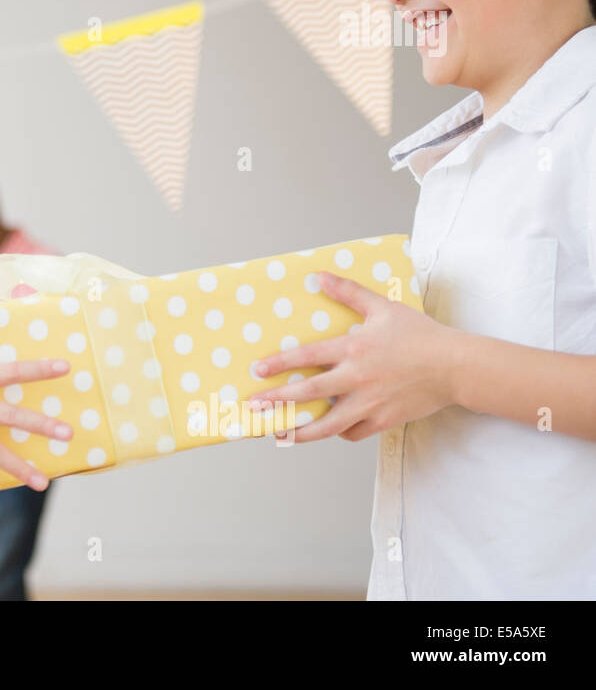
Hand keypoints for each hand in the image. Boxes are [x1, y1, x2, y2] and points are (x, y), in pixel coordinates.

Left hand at [245, 269, 457, 442]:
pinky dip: (338, 432)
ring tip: (280, 434)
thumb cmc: (420, 335)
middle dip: (277, 402)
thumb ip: (349, 292)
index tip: (257, 371)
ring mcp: (370, 403)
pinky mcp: (384, 420)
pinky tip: (328, 428)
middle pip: (308, 394)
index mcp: (353, 349)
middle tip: (254, 408)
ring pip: (327, 425)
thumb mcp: (383, 307)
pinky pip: (353, 432)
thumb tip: (319, 277)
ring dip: (301, 431)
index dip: (279, 364)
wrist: (456, 366)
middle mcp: (357, 379)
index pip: (306, 357)